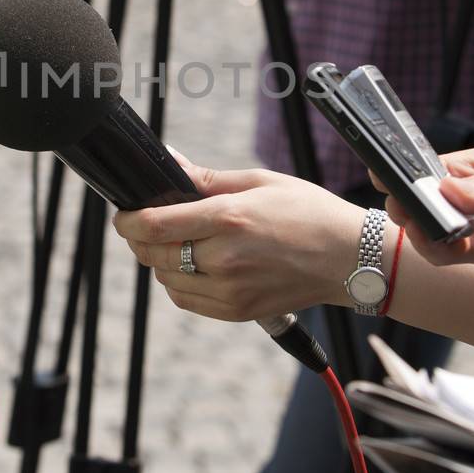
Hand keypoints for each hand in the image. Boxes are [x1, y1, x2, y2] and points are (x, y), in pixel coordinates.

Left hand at [112, 160, 361, 321]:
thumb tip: (169, 161)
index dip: (128, 220)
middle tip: (143, 226)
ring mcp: (230, 290)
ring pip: (166, 279)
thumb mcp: (258, 182)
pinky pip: (186, 300)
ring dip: (159, 261)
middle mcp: (225, 258)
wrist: (350, 259)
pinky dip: (177, 284)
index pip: (156, 225)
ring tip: (173, 244)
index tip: (123, 215)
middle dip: (139, 239)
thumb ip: (206, 179)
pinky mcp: (237, 311)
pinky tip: (191, 267)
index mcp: (229, 218)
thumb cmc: (308, 213)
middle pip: (154, 253)